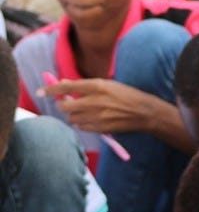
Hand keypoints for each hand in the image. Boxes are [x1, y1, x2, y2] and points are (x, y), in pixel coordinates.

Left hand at [37, 78, 156, 133]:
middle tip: (66, 104)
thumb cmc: (126, 95)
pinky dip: (82, 124)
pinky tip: (89, 120)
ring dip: (73, 116)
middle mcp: (96, 101)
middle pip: (66, 106)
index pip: (66, 86)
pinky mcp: (102, 128)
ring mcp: (99, 116)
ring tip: (82, 113)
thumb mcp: (107, 84)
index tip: (40, 92)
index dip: (50, 89)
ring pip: (73, 118)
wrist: (145, 112)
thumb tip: (64, 83)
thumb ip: (85, 85)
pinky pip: (83, 127)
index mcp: (97, 86)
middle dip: (63, 106)